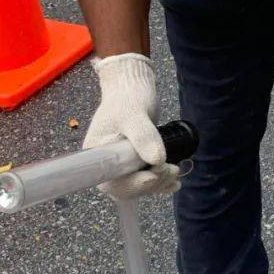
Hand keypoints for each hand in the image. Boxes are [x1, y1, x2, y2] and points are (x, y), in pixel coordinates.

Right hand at [84, 54, 179, 200]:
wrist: (133, 87)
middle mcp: (107, 162)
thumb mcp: (134, 113)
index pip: (112, 182)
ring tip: (176, 172)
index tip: (153, 176)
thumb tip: (157, 160)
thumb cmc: (128, 97)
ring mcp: (121, 162)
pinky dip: (160, 181)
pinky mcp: (135, 160)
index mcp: (97, 154)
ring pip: (139, 184)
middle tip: (172, 170)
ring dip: (158, 182)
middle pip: (127, 186)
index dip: (132, 185)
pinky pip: (146, 177)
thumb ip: (143, 136)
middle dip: (151, 182)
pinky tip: (174, 183)